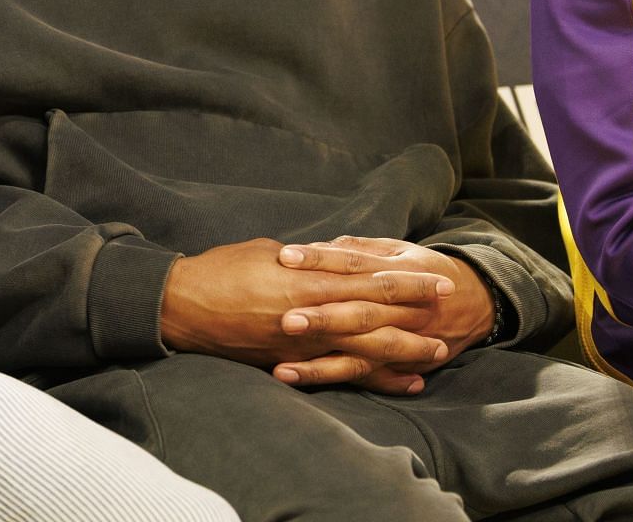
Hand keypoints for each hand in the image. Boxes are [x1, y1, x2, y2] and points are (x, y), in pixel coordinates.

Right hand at [160, 238, 453, 385]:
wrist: (181, 306)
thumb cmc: (218, 271)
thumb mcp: (264, 252)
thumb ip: (303, 261)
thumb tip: (326, 262)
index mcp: (306, 280)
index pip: (369, 279)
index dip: (406, 280)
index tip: (437, 278)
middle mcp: (312, 314)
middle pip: (377, 314)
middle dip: (416, 311)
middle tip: (451, 310)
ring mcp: (304, 343)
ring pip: (367, 348)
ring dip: (405, 349)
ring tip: (437, 351)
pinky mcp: (291, 363)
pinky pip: (343, 373)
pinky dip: (375, 377)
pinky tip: (400, 381)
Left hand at [269, 237, 496, 392]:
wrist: (476, 302)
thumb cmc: (422, 270)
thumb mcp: (398, 250)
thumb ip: (358, 249)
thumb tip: (316, 246)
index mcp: (396, 273)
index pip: (353, 264)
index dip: (321, 260)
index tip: (285, 257)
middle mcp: (399, 310)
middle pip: (358, 313)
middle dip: (322, 319)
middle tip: (285, 321)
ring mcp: (400, 342)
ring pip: (359, 354)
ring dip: (321, 364)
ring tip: (282, 369)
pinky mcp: (398, 365)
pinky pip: (364, 377)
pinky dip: (336, 380)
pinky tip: (301, 383)